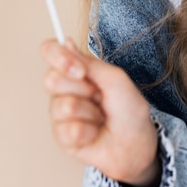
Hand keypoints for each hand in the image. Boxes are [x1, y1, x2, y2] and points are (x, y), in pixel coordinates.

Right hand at [41, 38, 159, 186]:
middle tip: (99, 97)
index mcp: (77, 69)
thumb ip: (89, 63)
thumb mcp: (115, 79)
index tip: (79, 71)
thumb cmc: (129, 109)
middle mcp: (65, 88)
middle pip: (51, 79)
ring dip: (89, 113)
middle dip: (81, 89)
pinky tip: (94, 134)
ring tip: (100, 118)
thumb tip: (66, 43)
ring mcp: (61, 112)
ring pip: (62, 106)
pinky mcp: (61, 136)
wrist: (135, 144)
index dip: (58, 57)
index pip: (51, 51)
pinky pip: (66, 130)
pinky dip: (87, 132)